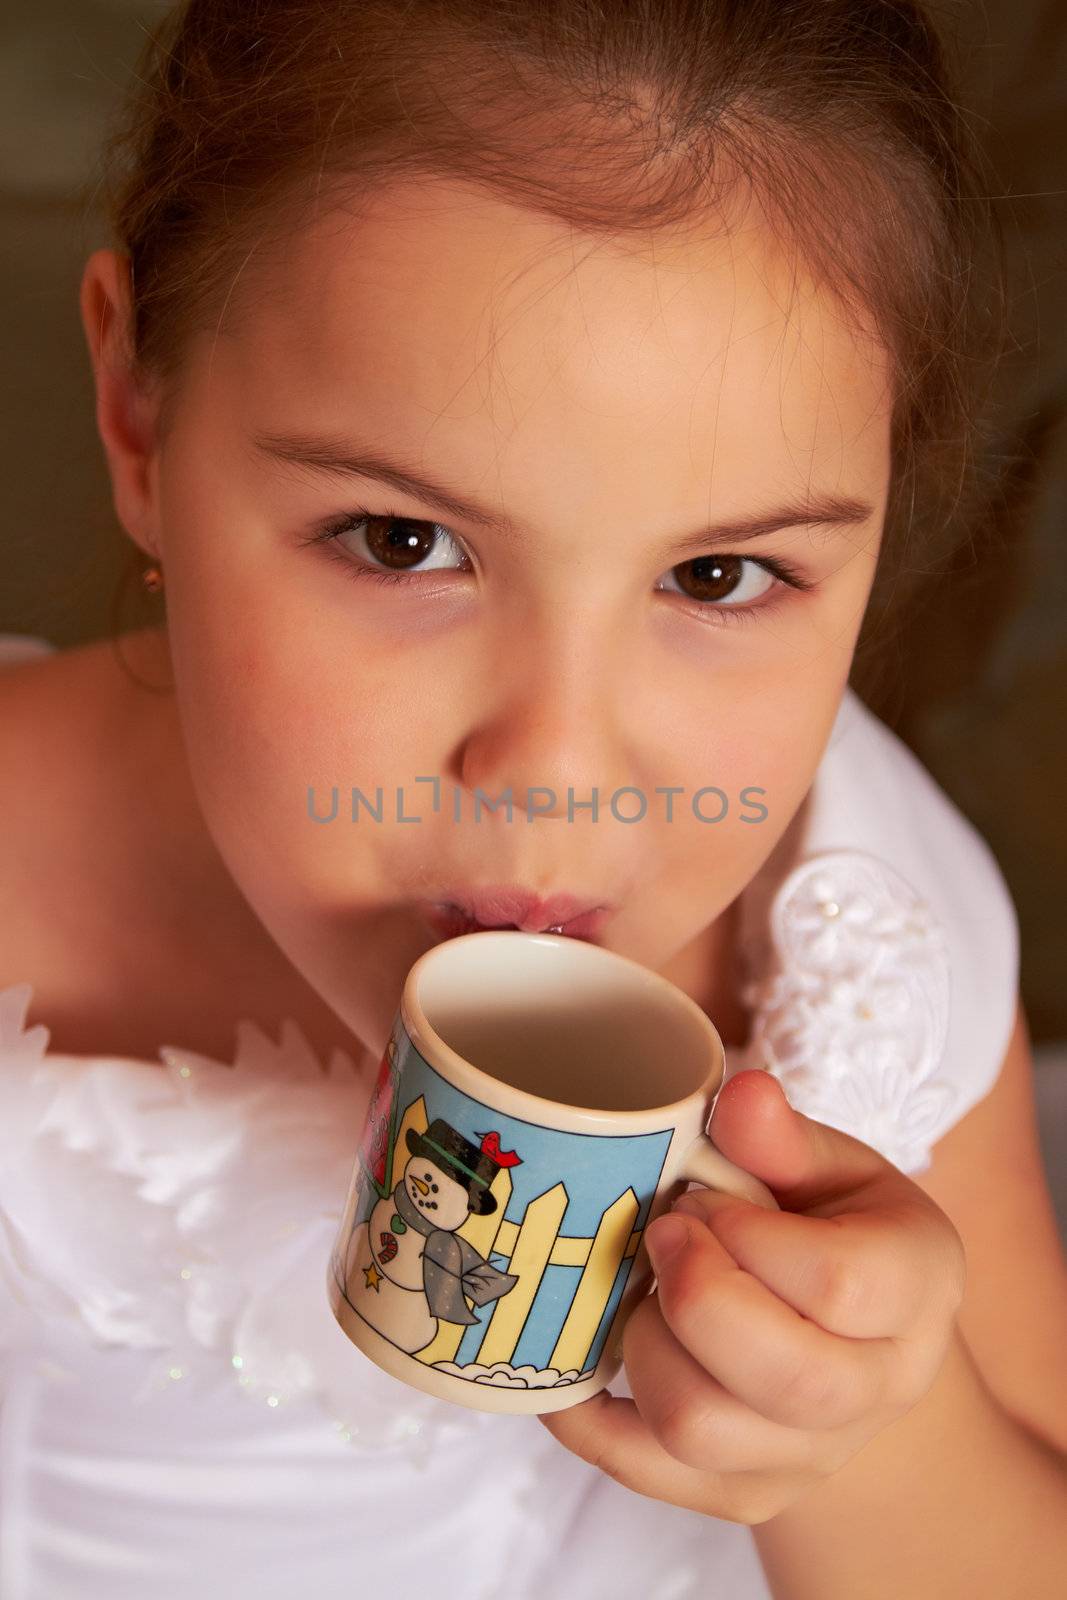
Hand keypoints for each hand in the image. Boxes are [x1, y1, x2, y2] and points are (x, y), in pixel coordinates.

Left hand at [538, 1069, 965, 1524]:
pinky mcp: (738, 1492)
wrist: (848, 1338)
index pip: (838, 1283)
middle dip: (696, 1293)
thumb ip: (781, 1135)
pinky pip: (641, 1471)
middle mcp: (878, 1388)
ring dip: (644, 1345)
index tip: (701, 1196)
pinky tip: (577, 1354)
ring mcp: (809, 1456)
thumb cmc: (831, 1227)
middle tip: (661, 1235)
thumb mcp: (826, 1164)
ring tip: (641, 1291)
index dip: (747, 1235)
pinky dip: (585, 1413)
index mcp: (916, 1288)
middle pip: (784, 1378)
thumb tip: (740, 1093)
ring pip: (702, 1430)